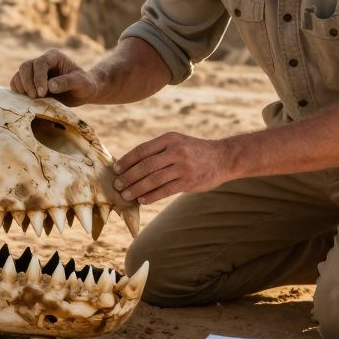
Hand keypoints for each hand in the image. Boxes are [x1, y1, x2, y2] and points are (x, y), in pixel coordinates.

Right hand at [9, 49, 99, 106]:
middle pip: (25, 67)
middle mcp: (42, 62)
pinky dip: (18, 91)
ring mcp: (35, 72)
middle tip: (35, 97)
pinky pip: (17, 84)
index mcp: (54, 57)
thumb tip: (50, 86)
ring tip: (32, 99)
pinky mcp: (30, 83)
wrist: (82, 92)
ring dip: (22, 87)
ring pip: (19, 75)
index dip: (38, 78)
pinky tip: (26, 99)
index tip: (42, 93)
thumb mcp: (81, 83)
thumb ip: (67, 82)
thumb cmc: (84, 85)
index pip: (40, 63)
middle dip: (27, 83)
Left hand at [113, 132, 229, 204]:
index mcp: (170, 139)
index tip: (115, 169)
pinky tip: (142, 200)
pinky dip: (151, 196)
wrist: (224, 157)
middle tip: (117, 185)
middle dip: (128, 177)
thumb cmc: (195, 151)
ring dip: (136, 189)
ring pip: (153, 180)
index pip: (142, 150)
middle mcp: (176, 151)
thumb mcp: (178, 142)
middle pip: (145, 166)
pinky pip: (165, 190)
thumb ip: (158, 151)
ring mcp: (183, 167)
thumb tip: (131, 166)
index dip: (127, 160)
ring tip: (125, 195)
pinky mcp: (189, 181)